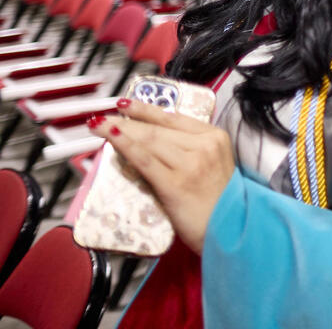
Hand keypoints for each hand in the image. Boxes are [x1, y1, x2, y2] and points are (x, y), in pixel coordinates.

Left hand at [89, 99, 234, 253]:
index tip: (125, 105)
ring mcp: (190, 163)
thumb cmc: (220, 202)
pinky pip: (144, 159)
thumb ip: (190, 149)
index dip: (146, 110)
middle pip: (158, 129)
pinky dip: (125, 146)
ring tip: (98, 126)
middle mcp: (204, 145)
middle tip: (101, 117)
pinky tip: (111, 137)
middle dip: (126, 121)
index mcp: (215, 137)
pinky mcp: (175, 183)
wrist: (230, 229)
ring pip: (149, 140)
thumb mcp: (213, 165)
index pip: (174, 118)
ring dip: (120, 130)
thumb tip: (153, 140)